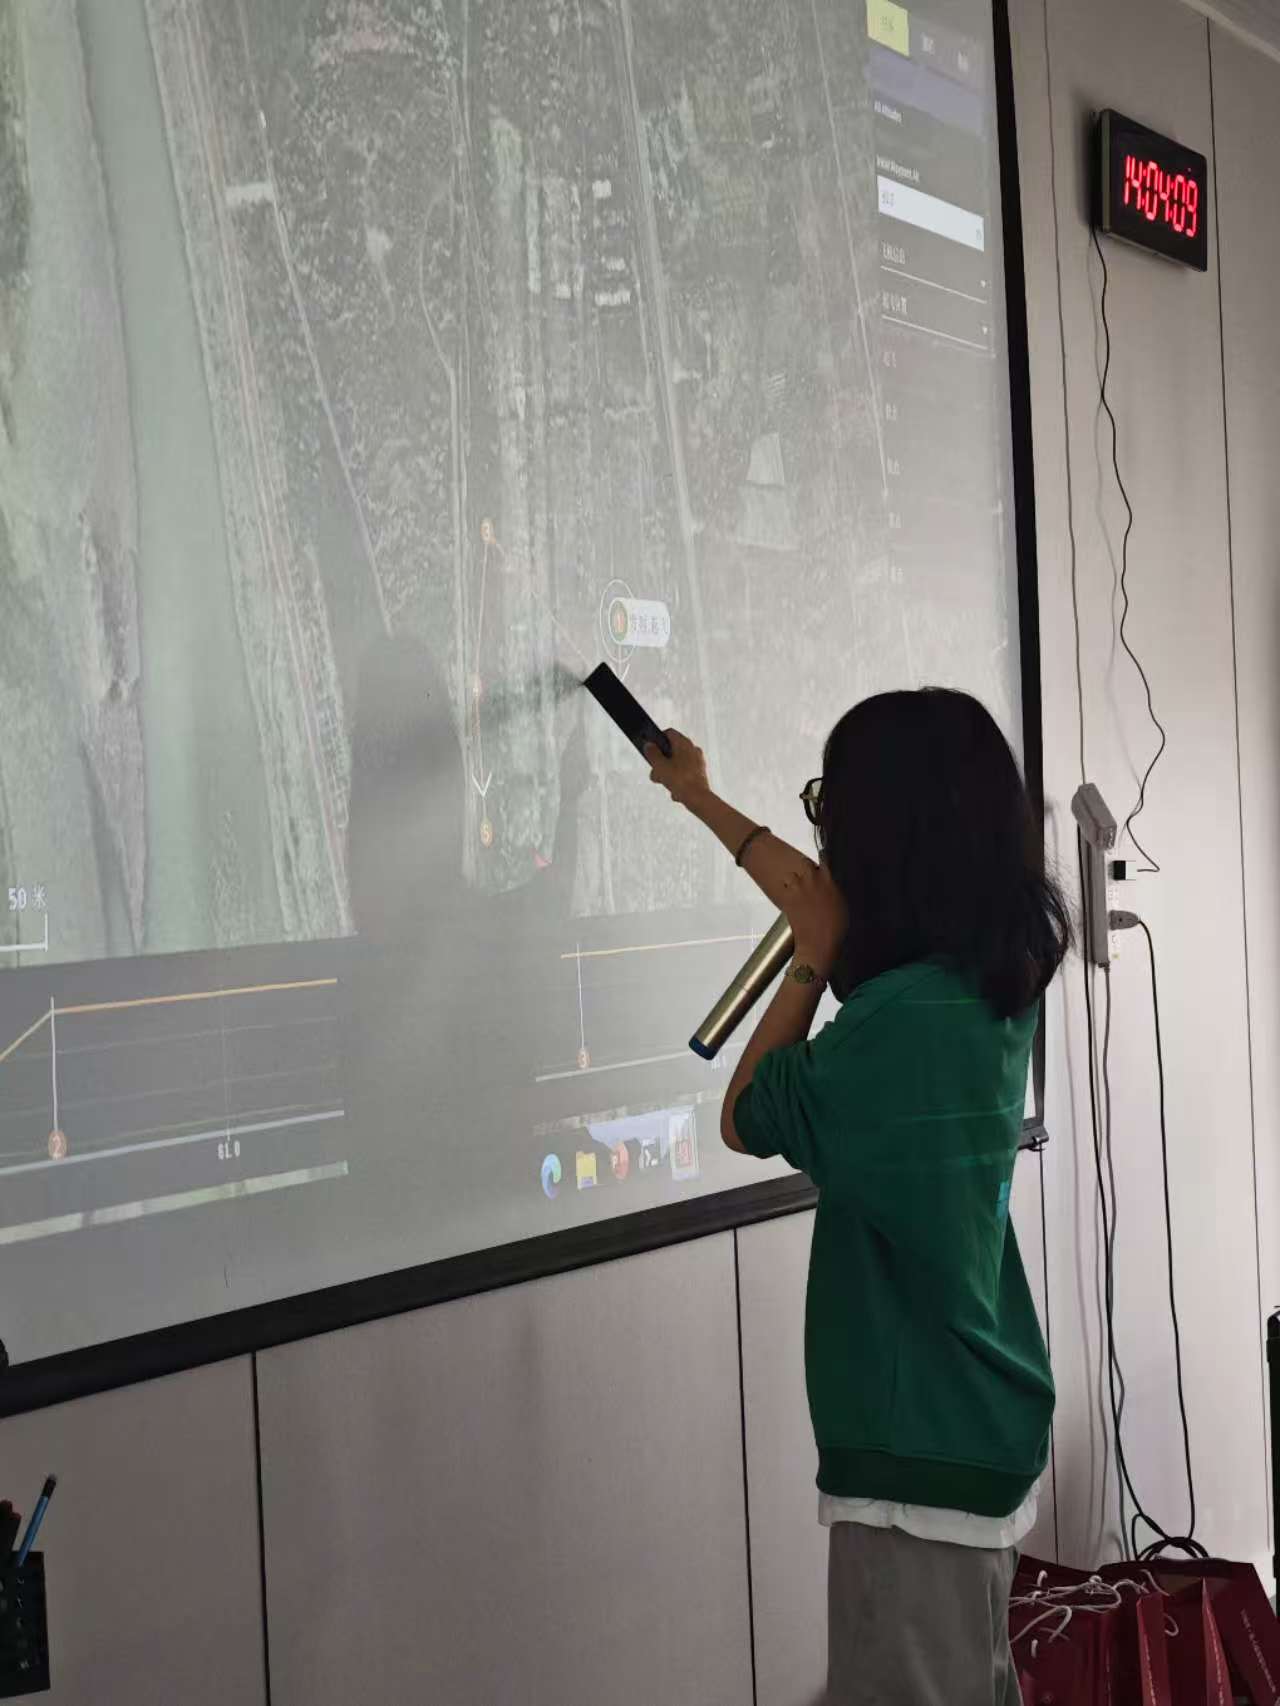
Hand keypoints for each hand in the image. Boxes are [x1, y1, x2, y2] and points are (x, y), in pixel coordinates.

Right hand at [645, 729, 709, 808]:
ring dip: (668, 773)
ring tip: (665, 783)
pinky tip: (676, 791)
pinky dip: (678, 781)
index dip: (657, 740)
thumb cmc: (681, 781)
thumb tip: (649, 746)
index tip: (650, 749)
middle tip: (656, 771)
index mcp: (684, 743)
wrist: (698, 798)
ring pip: (676, 764)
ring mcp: (698, 761)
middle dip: (661, 762)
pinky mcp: (699, 774)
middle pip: (671, 750)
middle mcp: (693, 749)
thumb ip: (652, 754)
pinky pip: (684, 774)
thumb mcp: (660, 766)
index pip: (668, 733)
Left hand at [779, 860, 848, 979]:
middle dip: (805, 870)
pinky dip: (786, 892)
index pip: (824, 859)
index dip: (822, 858)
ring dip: (793, 881)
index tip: (822, 859)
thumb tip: (829, 884)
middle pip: (804, 863)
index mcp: (829, 880)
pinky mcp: (786, 898)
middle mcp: (812, 879)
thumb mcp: (841, 904)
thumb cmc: (836, 927)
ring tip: (797, 892)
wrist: (818, 942)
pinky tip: (791, 900)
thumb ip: (833, 889)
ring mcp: (798, 888)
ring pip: (791, 876)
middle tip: (808, 880)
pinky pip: (784, 888)